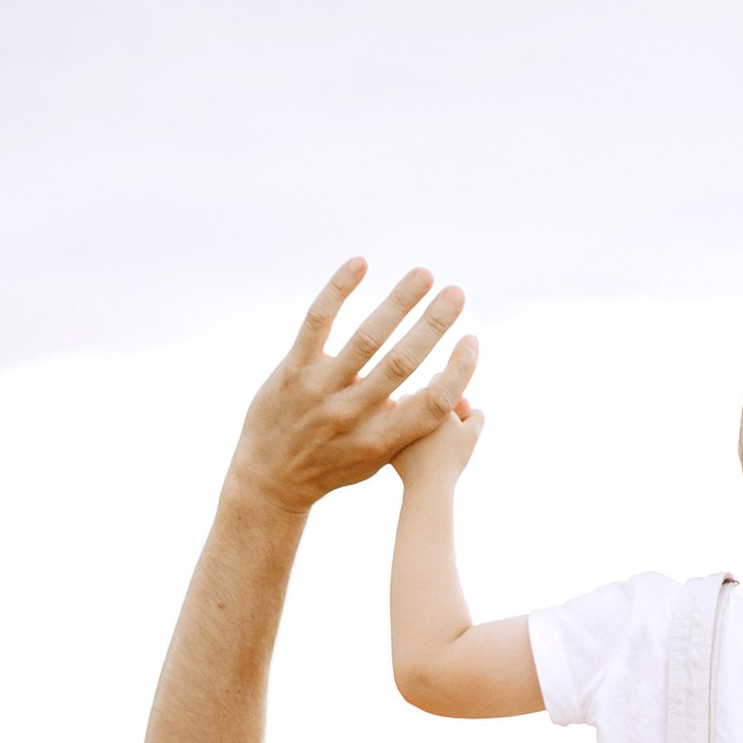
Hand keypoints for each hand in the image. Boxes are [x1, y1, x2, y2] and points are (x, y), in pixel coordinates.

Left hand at [227, 261, 478, 516]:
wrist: (270, 478)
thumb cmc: (334, 465)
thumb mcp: (375, 457)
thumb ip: (408, 425)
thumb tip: (451, 391)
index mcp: (381, 440)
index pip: (431, 404)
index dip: (457, 372)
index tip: (472, 340)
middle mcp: (352, 416)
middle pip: (402, 363)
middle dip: (433, 325)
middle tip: (457, 293)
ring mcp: (320, 392)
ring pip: (366, 338)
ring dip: (399, 302)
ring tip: (424, 275)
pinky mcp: (292, 370)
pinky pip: (318, 321)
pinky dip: (339, 289)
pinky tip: (361, 264)